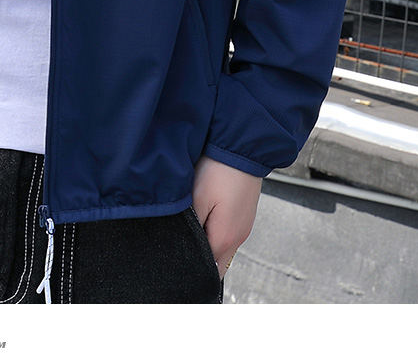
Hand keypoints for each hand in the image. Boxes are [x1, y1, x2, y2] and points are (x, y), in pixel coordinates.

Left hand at [191, 154, 262, 277]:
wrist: (241, 146)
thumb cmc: (218, 169)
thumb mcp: (196, 198)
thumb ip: (190, 228)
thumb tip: (183, 249)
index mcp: (225, 238)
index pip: (206, 271)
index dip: (189, 268)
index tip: (174, 262)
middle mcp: (238, 237)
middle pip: (216, 263)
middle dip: (198, 260)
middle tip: (179, 247)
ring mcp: (243, 226)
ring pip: (222, 248)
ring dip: (206, 244)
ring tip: (191, 226)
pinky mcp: (243, 215)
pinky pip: (227, 233)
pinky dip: (214, 232)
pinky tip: (204, 216)